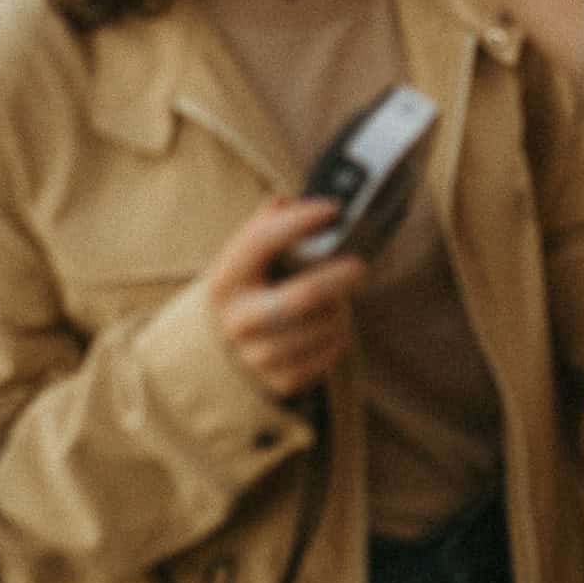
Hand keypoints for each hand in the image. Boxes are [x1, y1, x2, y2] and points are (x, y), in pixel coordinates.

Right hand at [208, 198, 364, 399]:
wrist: (223, 350)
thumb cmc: (250, 289)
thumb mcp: (246, 259)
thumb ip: (266, 226)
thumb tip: (285, 201)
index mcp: (225, 281)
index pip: (262, 241)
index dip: (300, 221)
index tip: (333, 209)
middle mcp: (237, 321)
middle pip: (303, 296)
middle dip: (337, 278)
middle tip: (360, 265)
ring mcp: (255, 356)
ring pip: (320, 327)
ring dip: (338, 309)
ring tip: (338, 299)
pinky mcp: (277, 381)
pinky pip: (324, 357)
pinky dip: (337, 338)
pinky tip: (332, 326)